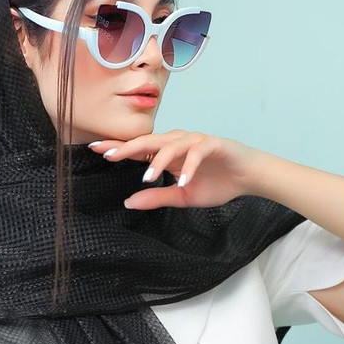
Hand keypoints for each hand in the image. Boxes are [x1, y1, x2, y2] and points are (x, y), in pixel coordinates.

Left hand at [89, 130, 266, 209]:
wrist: (248, 178)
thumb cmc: (216, 183)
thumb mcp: (181, 196)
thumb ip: (156, 197)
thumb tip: (128, 203)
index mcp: (168, 153)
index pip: (138, 148)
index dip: (118, 148)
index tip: (96, 150)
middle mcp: (178, 142)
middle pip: (148, 141)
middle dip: (127, 147)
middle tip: (109, 155)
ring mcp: (195, 141)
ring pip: (171, 145)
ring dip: (158, 161)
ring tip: (147, 177)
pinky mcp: (213, 144)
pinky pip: (197, 153)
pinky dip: (189, 166)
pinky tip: (183, 180)